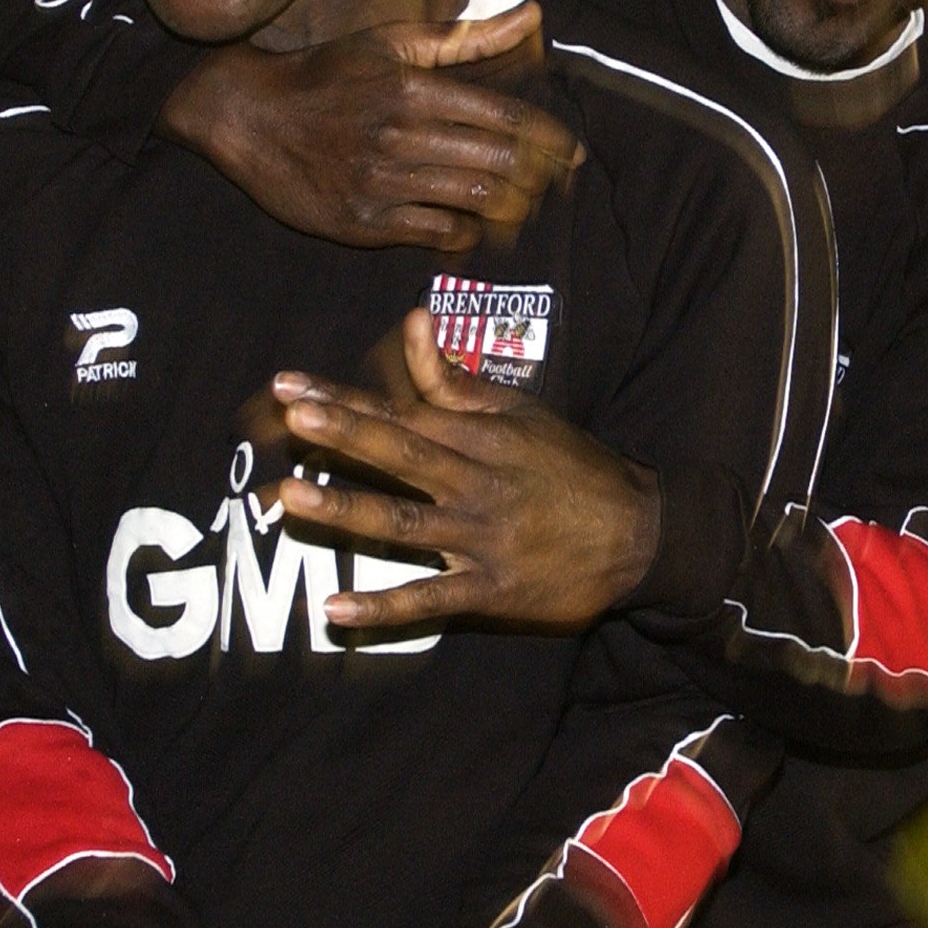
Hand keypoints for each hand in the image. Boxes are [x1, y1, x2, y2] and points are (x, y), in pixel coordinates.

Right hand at [161, 4, 579, 251]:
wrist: (246, 117)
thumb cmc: (325, 74)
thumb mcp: (389, 43)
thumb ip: (464, 38)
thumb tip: (533, 16)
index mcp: (413, 87)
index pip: (506, 118)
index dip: (549, 138)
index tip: (571, 150)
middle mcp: (401, 135)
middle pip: (499, 163)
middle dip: (541, 176)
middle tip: (557, 183)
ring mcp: (382, 182)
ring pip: (474, 201)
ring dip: (510, 208)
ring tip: (522, 206)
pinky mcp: (363, 223)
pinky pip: (437, 235)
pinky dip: (465, 233)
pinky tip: (471, 224)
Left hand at [273, 310, 659, 632]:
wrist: (639, 534)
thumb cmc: (572, 467)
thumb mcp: (521, 412)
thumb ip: (455, 377)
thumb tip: (412, 318)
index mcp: (481, 437)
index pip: (401, 413)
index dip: (344, 398)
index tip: (288, 386)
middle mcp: (476, 483)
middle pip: (400, 455)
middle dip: (342, 435)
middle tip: (291, 417)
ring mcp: (481, 539)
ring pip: (405, 523)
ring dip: (346, 512)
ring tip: (290, 498)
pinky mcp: (491, 590)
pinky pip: (430, 598)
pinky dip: (383, 607)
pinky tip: (335, 609)